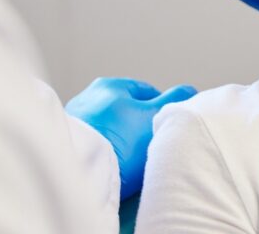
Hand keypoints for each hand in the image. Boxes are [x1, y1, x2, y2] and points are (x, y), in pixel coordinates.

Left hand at [65, 77, 196, 199]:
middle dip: (139, 127)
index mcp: (110, 85)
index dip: (162, 110)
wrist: (79, 173)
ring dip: (121, 141)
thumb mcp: (154, 116)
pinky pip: (96, 146)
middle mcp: (89, 98)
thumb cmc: (117, 141)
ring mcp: (76, 122)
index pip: (147, 92)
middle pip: (127, 112)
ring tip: (130, 161)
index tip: (168, 128)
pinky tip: (113, 167)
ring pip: (111, 130)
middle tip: (151, 147)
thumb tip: (189, 89)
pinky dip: (106, 153)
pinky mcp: (69, 145)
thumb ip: (174, 100)